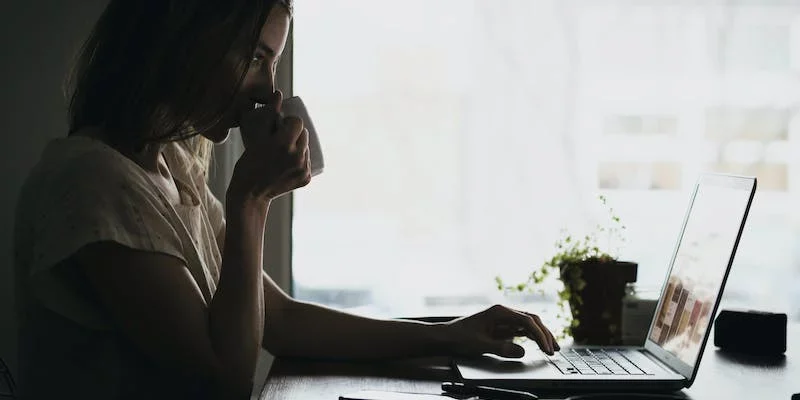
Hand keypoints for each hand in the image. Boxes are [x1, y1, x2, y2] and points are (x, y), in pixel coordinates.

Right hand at [228, 90, 310, 202]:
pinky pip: (307, 162)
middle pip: (304, 134)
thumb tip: (278, 93)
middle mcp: (297, 156)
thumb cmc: (248, 163)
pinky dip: (301, 160)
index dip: (289, 122)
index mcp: (284, 143)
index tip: (281, 126)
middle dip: (295, 134)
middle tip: (282, 138)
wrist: (250, 193)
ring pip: (307, 148)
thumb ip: (269, 115)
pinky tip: (289, 162)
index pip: (297, 122)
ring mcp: (303, 169)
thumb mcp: (257, 138)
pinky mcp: (306, 179)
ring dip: (299, 146)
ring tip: (285, 151)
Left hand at [443, 305, 558, 357]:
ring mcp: (504, 319)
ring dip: (541, 335)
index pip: (526, 321)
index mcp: (499, 312)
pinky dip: (532, 337)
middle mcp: (503, 313)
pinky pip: (522, 330)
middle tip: (554, 349)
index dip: (539, 334)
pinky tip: (540, 345)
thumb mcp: (480, 345)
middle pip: (531, 320)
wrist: (446, 337)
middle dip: (545, 334)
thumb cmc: (460, 337)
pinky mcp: (502, 327)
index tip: (546, 347)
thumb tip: (522, 351)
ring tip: (552, 348)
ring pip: (529, 325)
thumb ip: (502, 348)